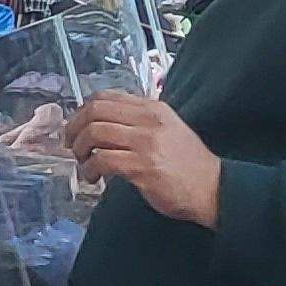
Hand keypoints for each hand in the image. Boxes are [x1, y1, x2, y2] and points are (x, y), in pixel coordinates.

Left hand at [63, 93, 221, 226]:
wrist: (213, 189)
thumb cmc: (187, 163)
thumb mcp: (167, 130)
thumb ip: (139, 122)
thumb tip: (102, 123)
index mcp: (153, 109)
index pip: (106, 97)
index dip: (82, 111)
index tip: (76, 127)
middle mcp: (149, 121)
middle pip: (94, 111)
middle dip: (74, 128)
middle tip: (72, 145)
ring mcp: (146, 143)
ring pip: (94, 133)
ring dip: (80, 150)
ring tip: (84, 163)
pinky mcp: (142, 166)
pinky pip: (102, 160)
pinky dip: (89, 169)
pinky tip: (93, 177)